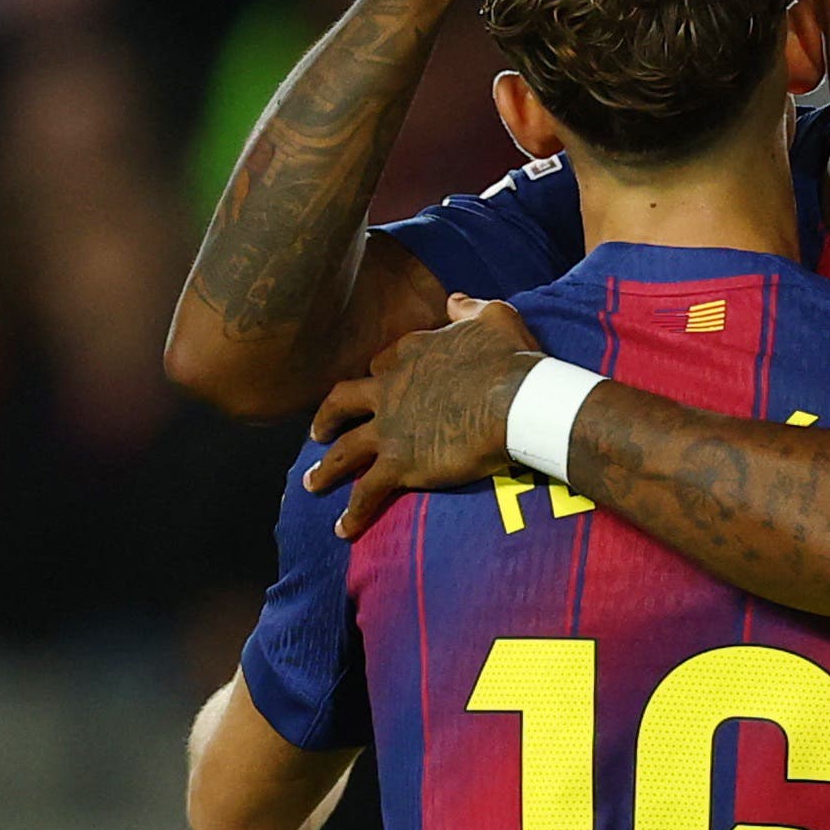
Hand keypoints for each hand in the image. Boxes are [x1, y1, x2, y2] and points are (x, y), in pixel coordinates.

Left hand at [304, 295, 542, 538]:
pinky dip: (352, 513)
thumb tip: (453, 298)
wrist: (517, 401)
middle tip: (319, 429)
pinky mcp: (400, 463)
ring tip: (312, 483)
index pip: (384, 362)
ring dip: (325, 468)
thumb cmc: (511, 360)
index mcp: (413, 353)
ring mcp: (390, 428)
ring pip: (343, 450)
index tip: (384, 381)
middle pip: (344, 401)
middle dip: (328, 416)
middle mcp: (391, 389)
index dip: (382, 373)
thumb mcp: (495, 317)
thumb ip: (469, 307)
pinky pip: (366, 492)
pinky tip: (341, 531)